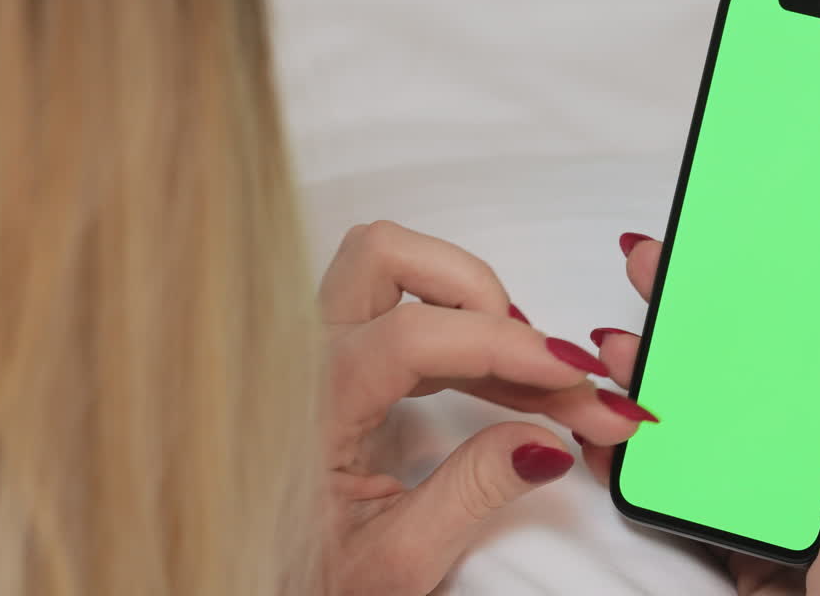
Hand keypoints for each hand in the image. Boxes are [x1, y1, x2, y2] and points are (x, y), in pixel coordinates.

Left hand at [318, 221, 651, 594]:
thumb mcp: (393, 561)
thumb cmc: (299, 578)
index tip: (572, 374)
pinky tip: (522, 390)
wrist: (248, 588)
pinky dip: (472, 341)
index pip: (410, 334)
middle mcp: (300, 360)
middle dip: (481, 292)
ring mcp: (318, 354)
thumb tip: (544, 442)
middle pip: (389, 257)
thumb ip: (469, 495)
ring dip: (481, 311)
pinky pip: (412, 319)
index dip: (501, 344)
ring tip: (549, 383)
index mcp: (304, 408)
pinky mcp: (342, 364)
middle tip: (545, 362)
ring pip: (402, 276)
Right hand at [581, 234, 819, 595]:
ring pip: (714, 413)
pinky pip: (687, 476)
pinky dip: (643, 450)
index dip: (784, 278)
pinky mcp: (744, 528)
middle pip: (760, 362)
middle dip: (701, 314)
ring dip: (660, 376)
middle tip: (650, 270)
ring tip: (615, 351)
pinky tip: (609, 430)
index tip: (736, 237)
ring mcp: (784, 491)